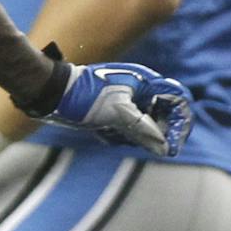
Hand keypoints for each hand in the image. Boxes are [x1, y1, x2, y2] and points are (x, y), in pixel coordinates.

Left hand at [41, 59, 192, 156]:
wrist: (50, 94)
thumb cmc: (83, 97)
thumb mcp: (117, 114)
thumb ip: (143, 130)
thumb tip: (164, 148)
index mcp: (146, 81)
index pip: (177, 100)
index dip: (180, 123)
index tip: (172, 147)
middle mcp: (139, 89)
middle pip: (162, 114)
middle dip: (153, 132)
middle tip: (137, 143)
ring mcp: (125, 99)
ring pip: (143, 123)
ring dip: (133, 135)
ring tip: (112, 133)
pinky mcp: (112, 110)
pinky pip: (125, 127)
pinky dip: (118, 135)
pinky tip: (103, 134)